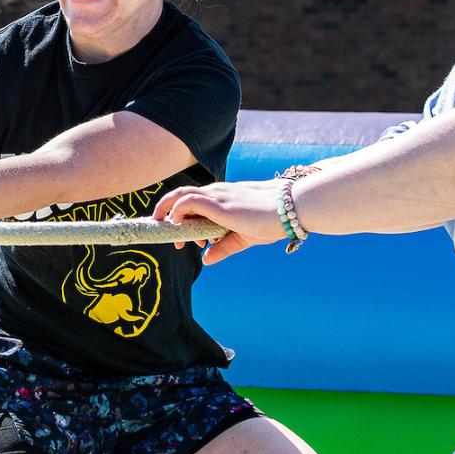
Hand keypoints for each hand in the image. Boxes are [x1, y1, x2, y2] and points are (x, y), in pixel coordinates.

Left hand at [152, 181, 288, 264]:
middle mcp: (216, 193)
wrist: (290, 209)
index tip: (187, 241)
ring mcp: (216, 196)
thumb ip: (223, 247)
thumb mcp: (243, 238)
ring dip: (167, 211)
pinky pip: (187, 201)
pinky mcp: (218, 204)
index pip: (192, 201)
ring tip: (164, 229)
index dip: (181, 218)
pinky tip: (175, 225)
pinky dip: (176, 210)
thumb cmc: (271, 220)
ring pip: (179, 195)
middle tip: (169, 237)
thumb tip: (205, 260)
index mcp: (222, 198)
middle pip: (180, 196)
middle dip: (167, 214)